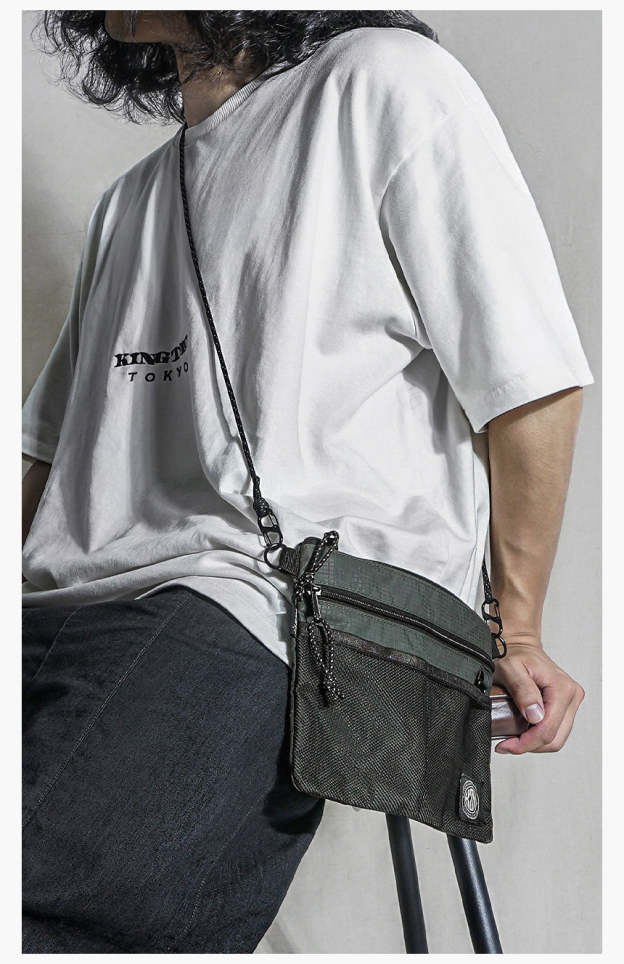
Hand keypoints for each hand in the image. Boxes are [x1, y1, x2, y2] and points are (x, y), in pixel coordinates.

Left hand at [493, 634, 584, 753]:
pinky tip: (523, 732)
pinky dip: (539, 736)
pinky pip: (556, 730)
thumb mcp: (510, 669)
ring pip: (557, 738)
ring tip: (513, 739)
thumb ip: (523, 690)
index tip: (507, 745)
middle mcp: (571, 695)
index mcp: (561, 688)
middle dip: (530, 746)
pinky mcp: (565, 705)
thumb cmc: (513, 654)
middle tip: (507, 745)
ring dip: (535, 743)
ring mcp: (571, 701)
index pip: (548, 729)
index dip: (526, 743)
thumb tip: (535, 715)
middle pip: (555, 738)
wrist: (519, 645)